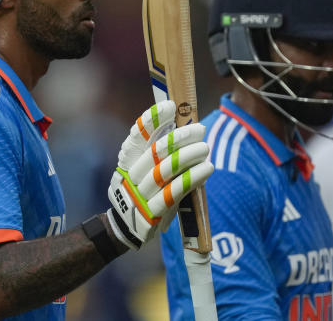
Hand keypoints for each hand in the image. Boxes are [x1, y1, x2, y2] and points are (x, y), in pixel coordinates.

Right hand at [106, 101, 212, 249]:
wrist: (126, 226)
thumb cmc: (144, 189)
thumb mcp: (145, 168)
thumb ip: (160, 150)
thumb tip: (187, 125)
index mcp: (127, 161)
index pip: (137, 136)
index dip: (152, 119)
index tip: (170, 106)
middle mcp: (131, 175)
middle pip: (155, 152)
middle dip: (180, 137)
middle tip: (200, 129)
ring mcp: (139, 195)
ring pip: (164, 171)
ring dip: (188, 156)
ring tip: (206, 148)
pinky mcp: (151, 214)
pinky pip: (172, 194)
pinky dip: (191, 179)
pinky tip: (206, 169)